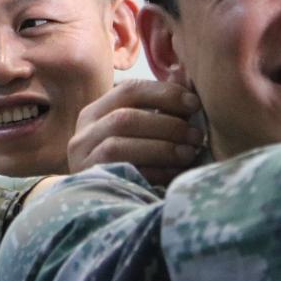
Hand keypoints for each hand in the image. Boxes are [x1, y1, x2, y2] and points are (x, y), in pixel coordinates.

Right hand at [67, 80, 204, 186]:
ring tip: (189, 153)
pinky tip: (175, 173)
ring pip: (119, 146)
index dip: (164, 93)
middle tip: (197, 135)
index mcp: (96, 112)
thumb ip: (158, 106)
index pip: (129, 90)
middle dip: (167, 125)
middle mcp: (84, 133)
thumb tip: (184, 75)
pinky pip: (121, 172)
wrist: (101, 205)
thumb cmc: (129, 160)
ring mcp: (83, 159)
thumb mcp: (138, 130)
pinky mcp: (91, 182)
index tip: (194, 104)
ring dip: (161, 148)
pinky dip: (154, 171)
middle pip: (125, 118)